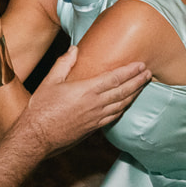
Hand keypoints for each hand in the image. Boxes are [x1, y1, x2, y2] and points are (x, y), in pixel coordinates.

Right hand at [15, 48, 149, 154]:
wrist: (37, 137)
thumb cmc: (41, 109)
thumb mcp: (49, 81)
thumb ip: (64, 63)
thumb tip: (75, 49)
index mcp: (86, 90)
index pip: (115, 78)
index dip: (130, 71)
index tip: (141, 65)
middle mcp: (95, 104)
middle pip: (123, 91)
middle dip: (138, 81)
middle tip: (148, 74)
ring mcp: (96, 118)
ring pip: (122, 105)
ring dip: (134, 95)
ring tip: (142, 86)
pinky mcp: (93, 128)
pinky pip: (114, 117)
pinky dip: (123, 108)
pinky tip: (126, 105)